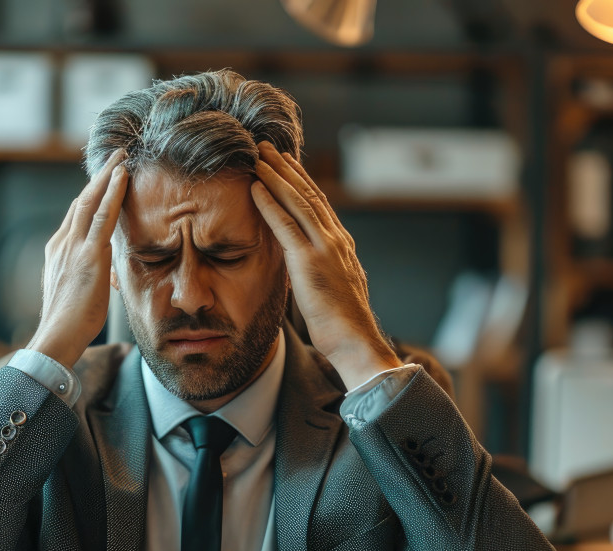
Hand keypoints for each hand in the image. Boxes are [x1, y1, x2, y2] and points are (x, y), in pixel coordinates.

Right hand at [26, 149, 128, 368]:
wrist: (56, 336)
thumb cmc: (68, 323)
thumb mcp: (76, 291)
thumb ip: (86, 274)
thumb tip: (102, 271)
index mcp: (58, 250)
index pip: (75, 214)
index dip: (89, 193)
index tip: (102, 178)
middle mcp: (62, 242)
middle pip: (81, 199)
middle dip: (99, 176)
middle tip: (114, 156)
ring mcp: (74, 247)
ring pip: (90, 200)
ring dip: (107, 175)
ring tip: (122, 156)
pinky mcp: (89, 255)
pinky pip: (103, 216)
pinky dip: (113, 192)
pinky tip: (123, 175)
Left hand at [250, 141, 400, 388]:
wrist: (356, 342)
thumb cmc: (344, 327)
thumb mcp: (333, 289)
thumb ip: (322, 272)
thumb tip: (307, 269)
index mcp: (342, 245)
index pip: (319, 205)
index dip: (300, 182)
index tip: (285, 164)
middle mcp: (336, 240)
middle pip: (308, 194)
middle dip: (286, 168)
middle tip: (267, 147)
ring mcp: (325, 248)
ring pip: (297, 202)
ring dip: (275, 176)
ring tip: (257, 157)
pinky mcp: (310, 261)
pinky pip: (285, 225)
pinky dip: (270, 203)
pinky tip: (256, 187)